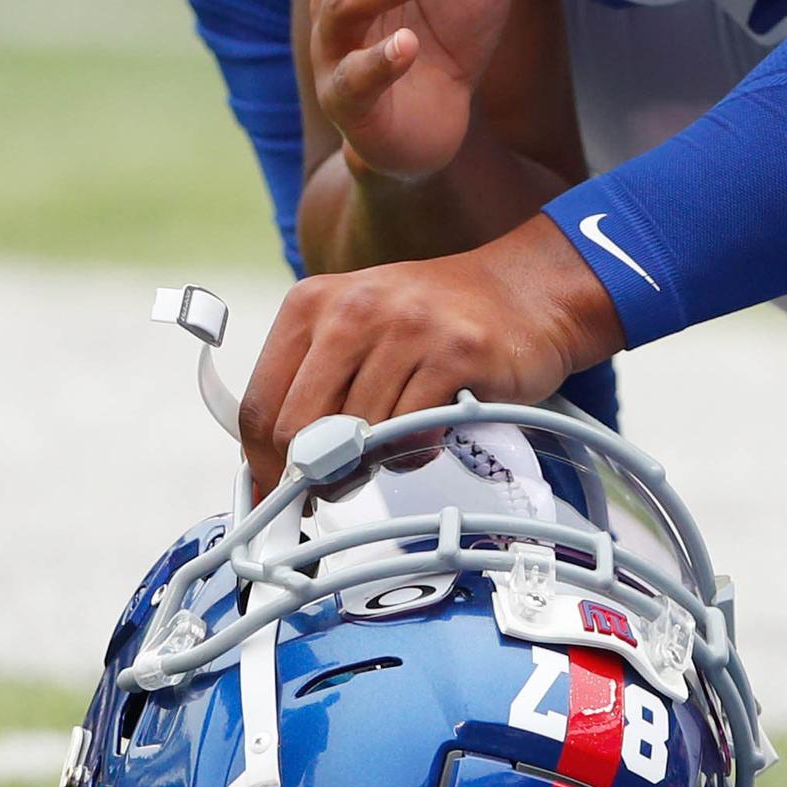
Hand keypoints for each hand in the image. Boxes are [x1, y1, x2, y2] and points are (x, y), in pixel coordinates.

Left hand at [238, 217, 622, 493]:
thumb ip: (312, 391)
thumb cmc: (434, 323)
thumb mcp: (356, 334)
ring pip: (357, 437)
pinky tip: (432, 431)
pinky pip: (414, 432)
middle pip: (298, 429)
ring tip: (397, 446)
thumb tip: (272, 474)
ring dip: (374, 463)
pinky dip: (418, 451)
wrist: (526, 292)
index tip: (277, 494)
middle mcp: (353, 309)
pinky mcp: (456, 353)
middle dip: (314, 474)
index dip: (264, 465)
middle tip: (336, 488)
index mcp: (312, 304)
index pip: (260, 406)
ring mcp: (406, 328)